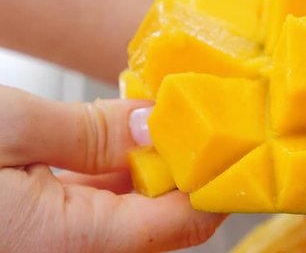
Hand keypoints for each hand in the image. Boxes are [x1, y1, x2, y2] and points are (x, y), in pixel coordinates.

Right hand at [0, 85, 224, 251]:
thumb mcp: (15, 127)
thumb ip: (94, 131)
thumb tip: (155, 124)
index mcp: (72, 240)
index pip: (182, 222)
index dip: (213, 180)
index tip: (230, 139)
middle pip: (160, 220)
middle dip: (182, 168)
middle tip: (195, 119)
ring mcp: (54, 246)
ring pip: (128, 215)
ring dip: (148, 170)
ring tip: (158, 124)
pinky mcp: (39, 236)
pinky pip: (95, 212)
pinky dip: (112, 178)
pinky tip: (114, 143)